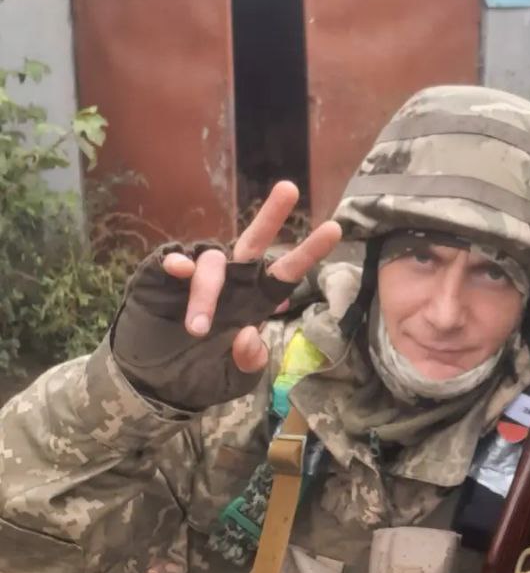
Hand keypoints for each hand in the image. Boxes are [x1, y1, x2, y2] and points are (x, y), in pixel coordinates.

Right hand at [112, 181, 340, 409]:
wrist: (151, 383)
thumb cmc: (199, 374)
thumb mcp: (232, 378)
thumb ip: (247, 362)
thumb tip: (250, 335)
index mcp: (255, 300)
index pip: (286, 272)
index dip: (308, 252)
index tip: (334, 228)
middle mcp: (231, 280)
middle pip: (254, 241)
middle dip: (272, 216)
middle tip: (290, 189)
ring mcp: (197, 276)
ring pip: (212, 261)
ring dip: (206, 291)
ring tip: (197, 329)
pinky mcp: (162, 278)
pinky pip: (173, 260)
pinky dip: (177, 262)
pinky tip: (177, 270)